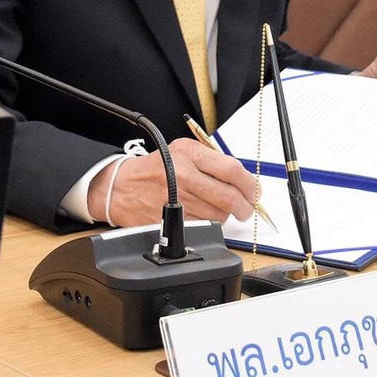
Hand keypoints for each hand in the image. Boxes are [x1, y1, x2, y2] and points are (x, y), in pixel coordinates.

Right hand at [90, 138, 261, 226]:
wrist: (121, 187)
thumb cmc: (155, 168)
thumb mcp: (183, 151)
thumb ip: (213, 161)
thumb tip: (243, 180)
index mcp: (189, 154)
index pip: (232, 170)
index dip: (249, 184)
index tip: (255, 191)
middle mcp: (184, 175)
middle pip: (228, 196)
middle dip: (245, 206)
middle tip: (247, 209)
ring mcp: (177, 199)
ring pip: (218, 214)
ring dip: (226, 215)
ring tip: (221, 209)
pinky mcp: (171, 218)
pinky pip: (202, 225)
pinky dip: (209, 223)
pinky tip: (204, 215)